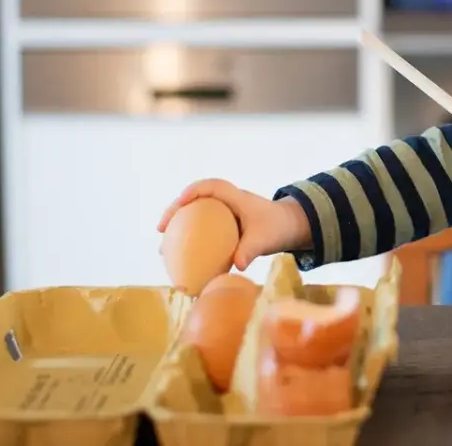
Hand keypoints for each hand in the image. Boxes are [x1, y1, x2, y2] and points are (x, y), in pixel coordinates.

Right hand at [157, 180, 311, 270]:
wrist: (290, 227)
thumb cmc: (277, 227)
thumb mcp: (265, 239)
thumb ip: (251, 250)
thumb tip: (236, 265)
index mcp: (236, 198)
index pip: (211, 186)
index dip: (193, 192)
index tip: (180, 204)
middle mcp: (226, 202)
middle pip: (194, 200)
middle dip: (175, 211)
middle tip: (161, 229)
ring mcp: (222, 214)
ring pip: (194, 215)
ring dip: (178, 228)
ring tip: (163, 249)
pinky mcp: (222, 227)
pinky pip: (200, 229)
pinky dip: (189, 241)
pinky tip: (180, 261)